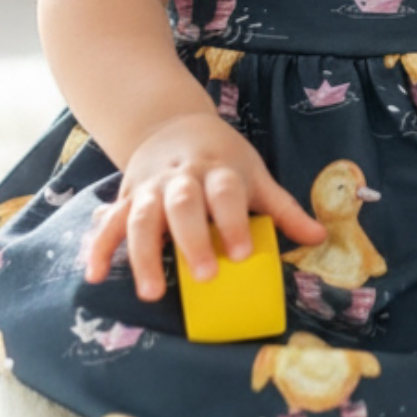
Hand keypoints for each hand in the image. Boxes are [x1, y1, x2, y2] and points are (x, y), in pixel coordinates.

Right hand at [82, 109, 325, 301]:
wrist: (171, 123)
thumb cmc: (221, 158)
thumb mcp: (254, 174)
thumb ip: (282, 209)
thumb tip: (319, 238)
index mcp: (217, 170)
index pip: (226, 193)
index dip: (233, 222)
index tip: (241, 255)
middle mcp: (180, 178)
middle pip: (182, 204)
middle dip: (190, 240)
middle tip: (203, 276)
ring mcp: (148, 188)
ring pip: (140, 217)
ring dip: (143, 254)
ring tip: (152, 293)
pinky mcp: (125, 199)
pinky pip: (109, 224)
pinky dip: (100, 248)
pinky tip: (96, 276)